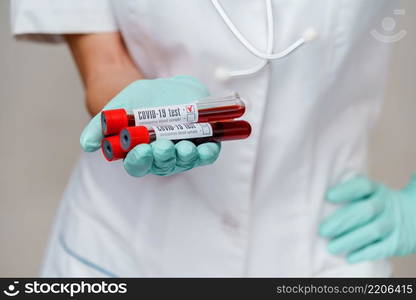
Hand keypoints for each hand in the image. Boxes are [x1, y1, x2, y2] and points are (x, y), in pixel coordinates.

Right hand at [80, 76, 220, 176]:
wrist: (166, 89)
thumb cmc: (140, 101)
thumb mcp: (118, 107)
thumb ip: (100, 126)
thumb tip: (87, 145)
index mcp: (140, 153)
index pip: (137, 165)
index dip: (139, 160)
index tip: (141, 150)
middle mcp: (161, 157)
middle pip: (162, 165)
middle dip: (163, 157)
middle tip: (164, 146)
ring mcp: (182, 153)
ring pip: (184, 161)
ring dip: (186, 157)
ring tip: (185, 147)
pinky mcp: (201, 145)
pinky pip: (206, 154)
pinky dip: (208, 153)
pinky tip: (209, 147)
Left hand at [319, 175, 415, 262]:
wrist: (413, 217)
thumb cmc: (377, 204)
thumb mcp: (370, 192)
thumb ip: (351, 190)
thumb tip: (324, 189)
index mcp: (376, 190)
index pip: (363, 186)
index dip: (346, 190)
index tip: (328, 196)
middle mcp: (385, 205)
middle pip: (366, 210)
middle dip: (343, 220)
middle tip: (323, 230)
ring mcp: (392, 224)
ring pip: (373, 231)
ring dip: (350, 240)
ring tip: (332, 247)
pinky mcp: (397, 243)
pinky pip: (382, 248)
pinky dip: (365, 253)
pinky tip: (350, 257)